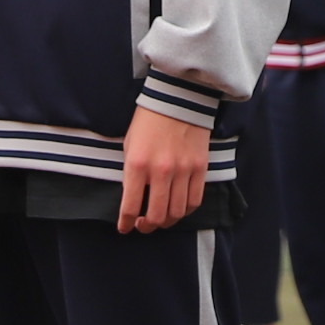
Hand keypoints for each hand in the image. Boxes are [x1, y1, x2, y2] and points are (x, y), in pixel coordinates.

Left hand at [118, 105, 210, 234]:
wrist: (178, 97)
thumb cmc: (149, 120)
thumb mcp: (130, 145)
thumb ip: (131, 173)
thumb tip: (133, 198)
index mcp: (137, 164)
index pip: (130, 206)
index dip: (125, 223)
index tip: (125, 227)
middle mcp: (160, 171)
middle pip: (155, 216)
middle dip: (146, 227)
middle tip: (142, 226)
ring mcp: (183, 170)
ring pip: (176, 212)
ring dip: (166, 221)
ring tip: (160, 219)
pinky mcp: (200, 168)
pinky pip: (195, 200)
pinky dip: (185, 211)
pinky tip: (178, 208)